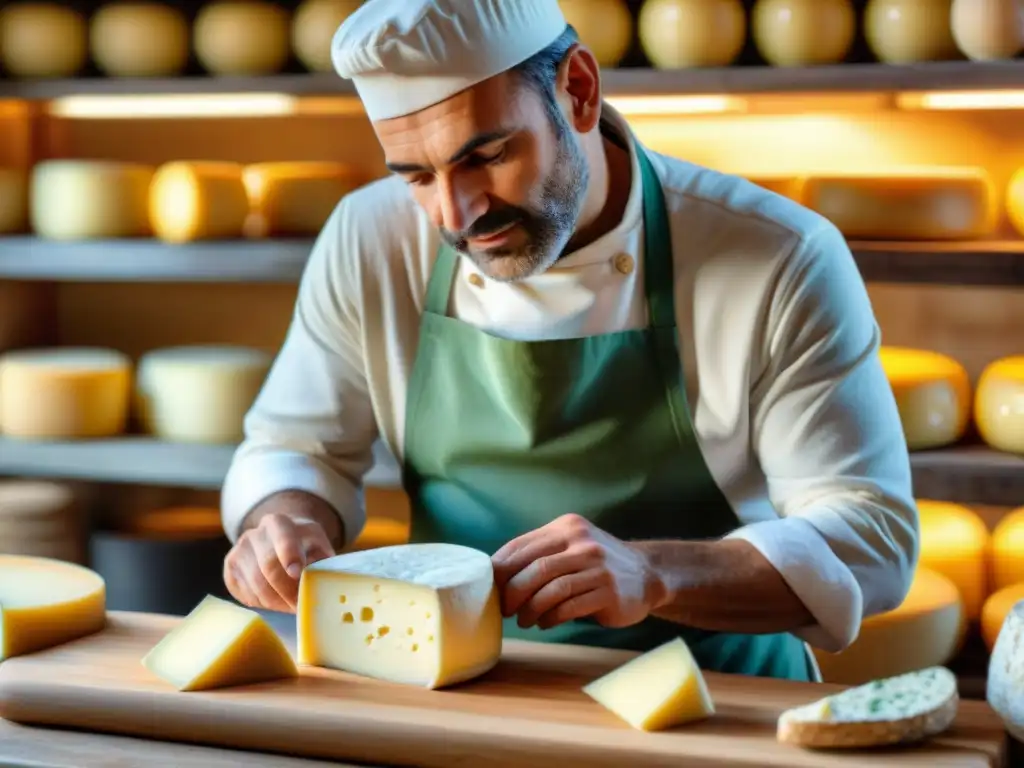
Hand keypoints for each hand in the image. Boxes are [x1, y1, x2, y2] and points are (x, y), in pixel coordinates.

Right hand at [223, 513, 334, 612]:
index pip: (282, 538)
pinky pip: (246, 594)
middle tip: (301, 604)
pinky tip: (276, 601)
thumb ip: (322, 559)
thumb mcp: (318, 545)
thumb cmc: (304, 546)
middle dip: (287, 590)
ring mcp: (238, 551)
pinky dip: (264, 603)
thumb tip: (325, 579)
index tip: (297, 573)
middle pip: (268, 566)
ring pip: (256, 585)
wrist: (278, 539)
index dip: (289, 556)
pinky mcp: (230, 569)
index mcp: (279, 523)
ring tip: (292, 606)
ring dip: (277, 601)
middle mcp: (254, 534)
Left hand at [491, 514, 663, 630]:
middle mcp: (582, 543)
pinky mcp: (608, 592)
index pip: (521, 546)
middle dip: (512, 592)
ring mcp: (597, 567)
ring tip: (523, 620)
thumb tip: (496, 575)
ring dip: (530, 609)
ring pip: (551, 589)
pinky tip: (545, 622)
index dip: (500, 569)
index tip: (490, 587)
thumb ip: (541, 553)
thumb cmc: (597, 564)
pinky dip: (550, 617)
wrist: (647, 574)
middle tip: (504, 608)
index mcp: (567, 527)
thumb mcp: (572, 545)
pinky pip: (569, 607)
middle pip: (534, 568)